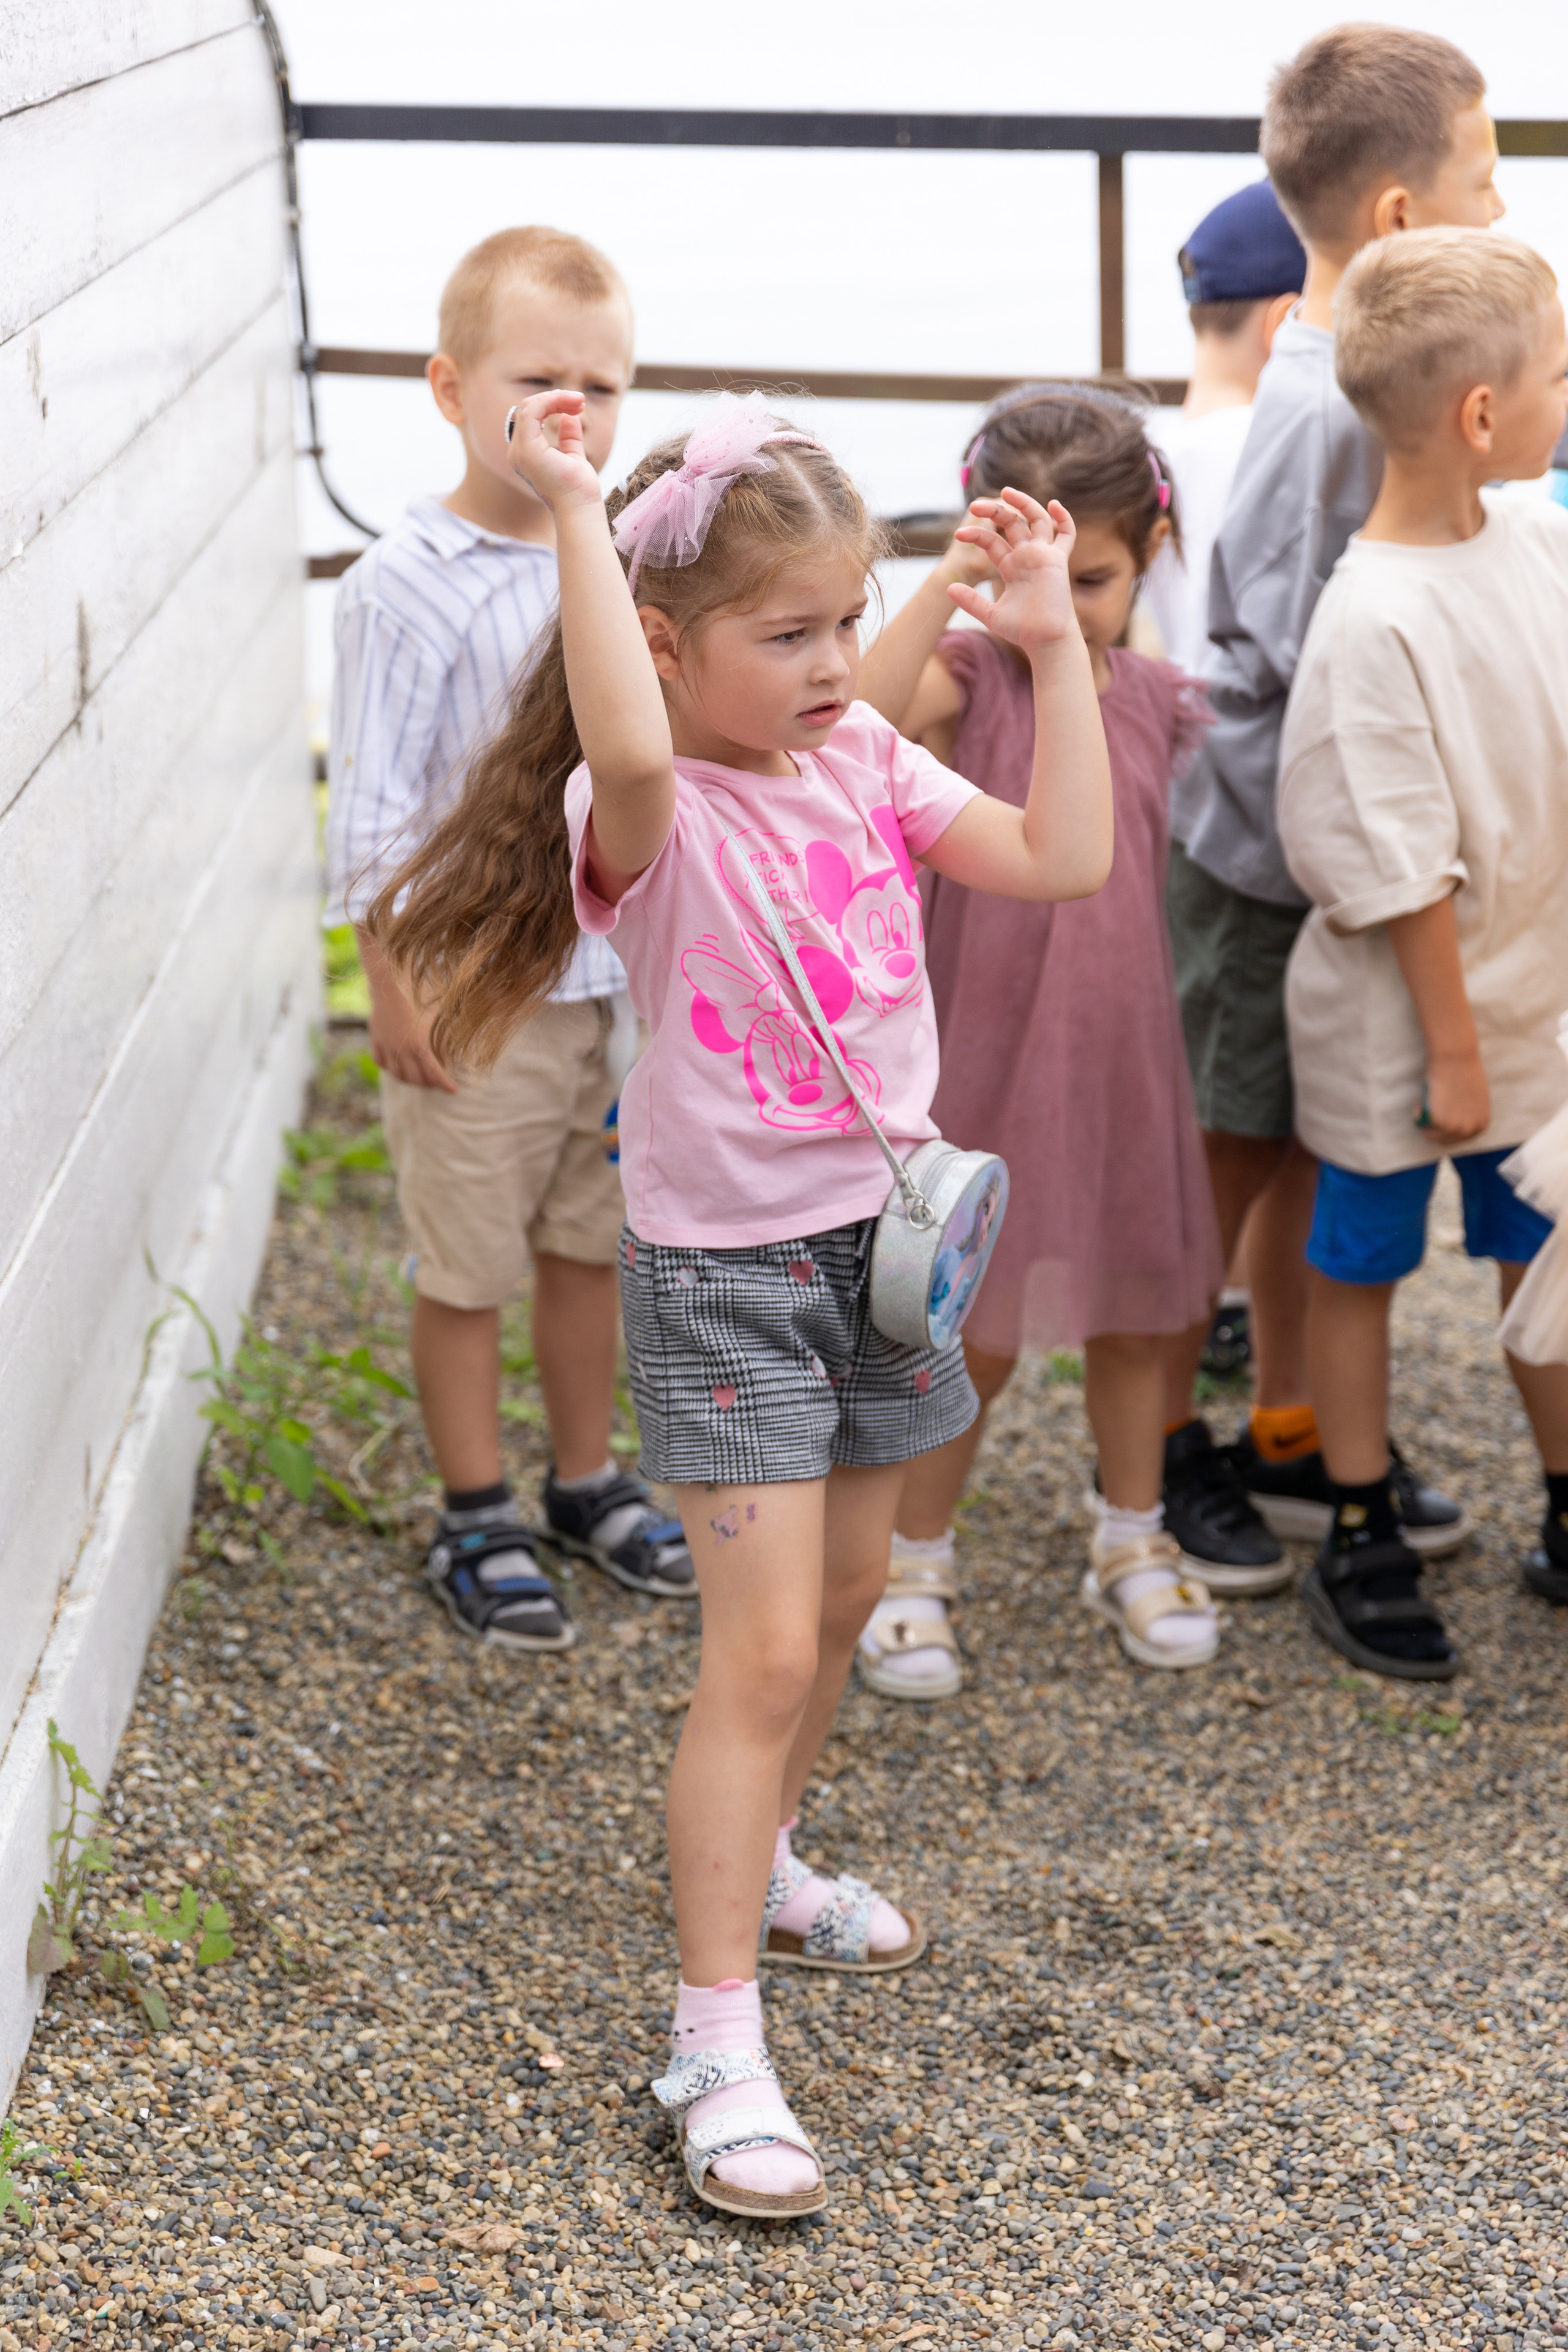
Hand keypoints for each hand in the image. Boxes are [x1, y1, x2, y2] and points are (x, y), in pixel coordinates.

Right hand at [367, 963, 457, 1091]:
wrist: (390, 980)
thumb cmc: (421, 992)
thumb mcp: (441, 1012)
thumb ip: (448, 1033)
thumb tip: (458, 1049)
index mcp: (421, 1044)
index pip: (434, 1073)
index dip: (444, 1084)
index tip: (453, 1090)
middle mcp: (402, 1049)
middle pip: (415, 1078)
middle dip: (428, 1084)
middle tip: (437, 1084)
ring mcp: (387, 1045)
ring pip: (396, 1073)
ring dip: (409, 1080)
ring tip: (418, 1079)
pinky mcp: (376, 1038)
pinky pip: (380, 1061)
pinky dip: (389, 1067)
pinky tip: (396, 1067)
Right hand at [504, 388, 602, 514]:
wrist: (580, 508)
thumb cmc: (579, 490)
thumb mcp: (574, 456)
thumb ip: (569, 437)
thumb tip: (570, 416)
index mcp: (526, 455)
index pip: (531, 418)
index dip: (553, 405)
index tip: (578, 405)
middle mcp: (518, 453)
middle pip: (527, 409)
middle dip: (554, 399)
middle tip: (580, 401)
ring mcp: (520, 451)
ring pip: (528, 407)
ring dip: (555, 398)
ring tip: (578, 401)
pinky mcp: (527, 449)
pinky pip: (531, 411)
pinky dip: (551, 401)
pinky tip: (570, 402)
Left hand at [947, 490, 1079, 654]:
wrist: (1044, 640)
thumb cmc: (1021, 630)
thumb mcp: (990, 614)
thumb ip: (970, 601)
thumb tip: (948, 588)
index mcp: (1011, 566)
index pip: (992, 541)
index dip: (976, 535)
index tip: (959, 535)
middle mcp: (1027, 557)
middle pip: (1012, 524)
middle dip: (995, 512)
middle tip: (975, 505)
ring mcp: (1043, 556)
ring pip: (1036, 520)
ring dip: (1023, 503)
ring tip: (1006, 492)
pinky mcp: (1058, 560)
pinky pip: (1066, 534)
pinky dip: (1063, 518)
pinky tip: (1053, 504)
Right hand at [1419, 1048, 1488, 1142]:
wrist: (1457, 1059)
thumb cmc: (1464, 1072)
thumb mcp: (1476, 1100)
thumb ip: (1468, 1114)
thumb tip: (1456, 1120)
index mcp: (1480, 1125)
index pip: (1457, 1138)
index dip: (1444, 1126)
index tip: (1439, 1113)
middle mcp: (1469, 1130)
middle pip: (1442, 1140)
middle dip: (1432, 1126)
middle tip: (1430, 1106)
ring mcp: (1455, 1128)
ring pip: (1430, 1134)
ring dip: (1425, 1118)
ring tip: (1430, 1099)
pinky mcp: (1440, 1122)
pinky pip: (1421, 1123)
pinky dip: (1418, 1111)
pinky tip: (1426, 1096)